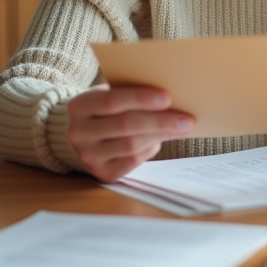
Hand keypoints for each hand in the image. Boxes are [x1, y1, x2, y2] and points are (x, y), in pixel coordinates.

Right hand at [65, 84, 193, 182]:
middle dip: (159, 122)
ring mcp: (89, 156)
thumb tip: (170, 97)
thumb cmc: (106, 108)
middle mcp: (79, 133)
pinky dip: (150, 149)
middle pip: (125, 126)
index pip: (111, 101)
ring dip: (161, 136)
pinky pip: (132, 161)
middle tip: (187, 119)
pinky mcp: (102, 173)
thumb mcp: (109, 94)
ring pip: (131, 145)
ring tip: (182, 128)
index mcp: (79, 106)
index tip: (168, 97)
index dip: (140, 99)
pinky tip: (160, 139)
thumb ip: (129, 93)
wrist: (85, 134)